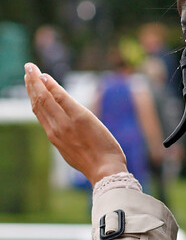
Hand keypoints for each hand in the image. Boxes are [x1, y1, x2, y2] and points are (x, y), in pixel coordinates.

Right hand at [25, 64, 127, 185]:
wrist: (105, 170)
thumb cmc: (96, 164)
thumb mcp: (74, 152)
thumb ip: (68, 139)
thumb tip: (65, 134)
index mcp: (55, 137)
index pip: (40, 113)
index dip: (33, 97)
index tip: (31, 85)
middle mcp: (56, 129)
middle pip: (39, 103)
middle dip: (31, 85)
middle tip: (26, 70)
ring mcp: (66, 123)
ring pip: (45, 99)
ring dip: (36, 81)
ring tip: (30, 68)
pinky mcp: (79, 118)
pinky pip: (62, 98)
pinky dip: (52, 86)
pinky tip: (45, 77)